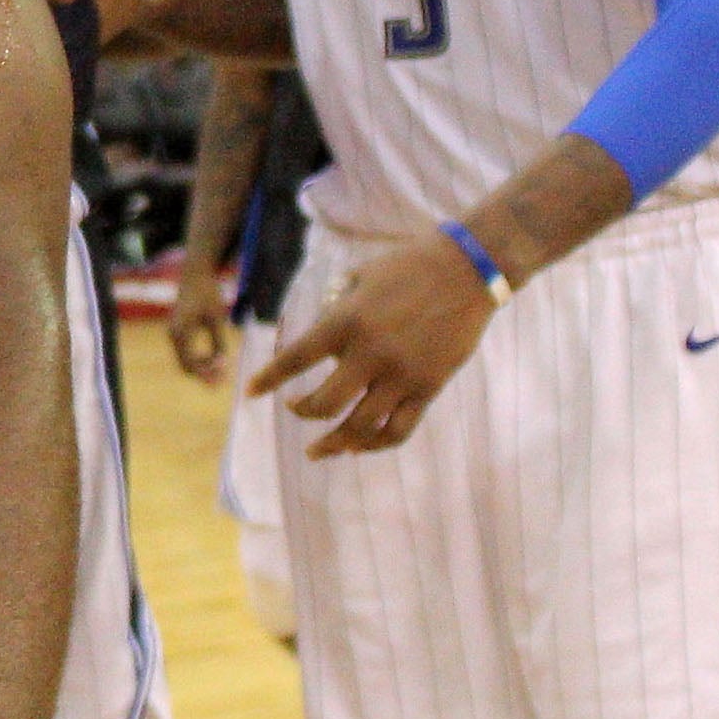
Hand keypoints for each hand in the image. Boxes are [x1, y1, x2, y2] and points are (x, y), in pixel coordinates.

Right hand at [165, 241, 233, 379]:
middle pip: (186, 366)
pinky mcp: (177, 331)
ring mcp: (173, 333)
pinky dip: (199, 359)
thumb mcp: (217, 318)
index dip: (208, 373)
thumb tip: (222, 363)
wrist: (195, 274)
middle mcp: (173, 334)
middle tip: (223, 381)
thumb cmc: (208, 293)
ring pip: (185, 360)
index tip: (224, 376)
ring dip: (202, 368)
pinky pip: (185, 352)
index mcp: (181, 332)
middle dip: (204, 375)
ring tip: (221, 371)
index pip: (191, 363)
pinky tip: (214, 359)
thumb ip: (219, 341)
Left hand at [257, 230, 501, 456]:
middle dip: (302, 411)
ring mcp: (402, 375)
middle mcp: (371, 353)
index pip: (295, 358)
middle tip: (294, 409)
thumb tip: (320, 343)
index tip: (251, 392)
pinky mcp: (428, 388)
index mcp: (346, 322)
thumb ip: (335, 311)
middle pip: (324, 405)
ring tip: (318, 451)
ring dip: (333, 443)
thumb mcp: (359, 279)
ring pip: (359, 428)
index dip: (268, 379)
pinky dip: (374, 445)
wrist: (467, 270)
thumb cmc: (408, 267)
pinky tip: (359, 446)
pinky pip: (397, 431)